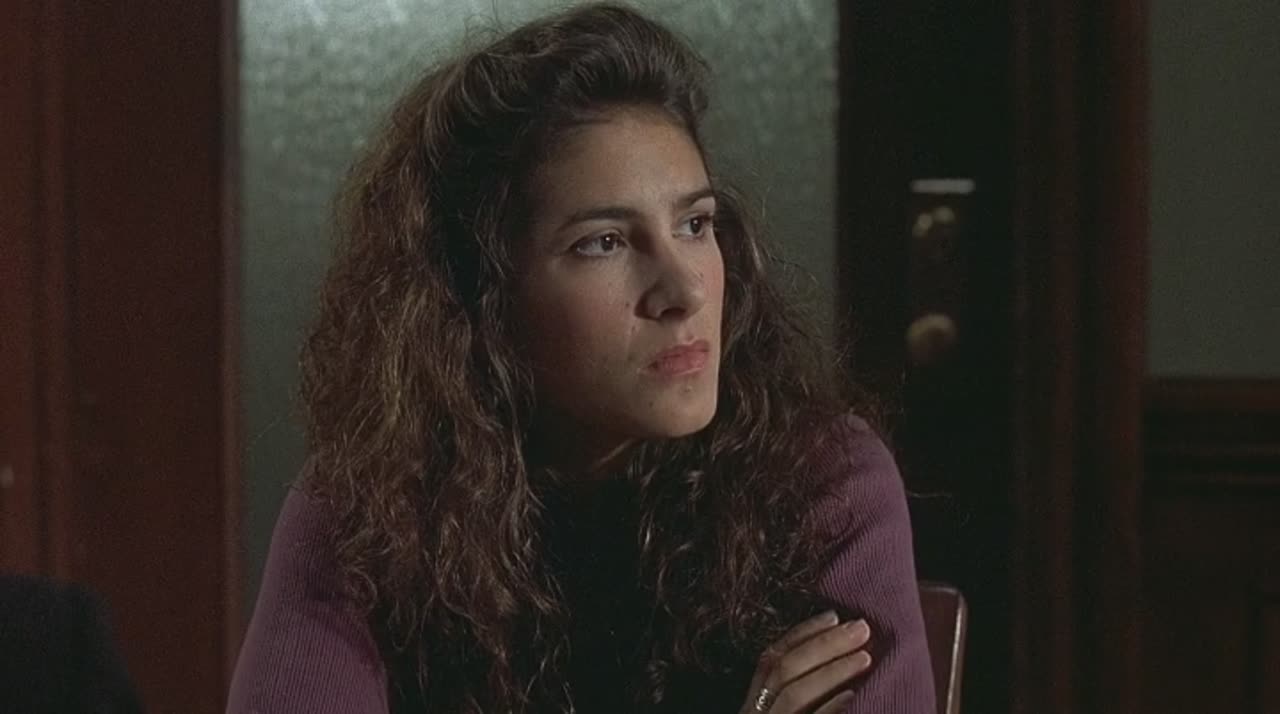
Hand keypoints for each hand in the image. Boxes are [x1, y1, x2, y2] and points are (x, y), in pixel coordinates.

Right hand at [736, 610, 872, 712]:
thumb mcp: (788, 712)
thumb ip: (804, 693)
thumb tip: (843, 655)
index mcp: (754, 705)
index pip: (771, 658)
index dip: (802, 633)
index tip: (834, 615)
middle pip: (784, 669)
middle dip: (824, 644)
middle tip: (861, 628)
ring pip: (794, 693)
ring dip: (832, 671)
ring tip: (865, 657)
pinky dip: (830, 708)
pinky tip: (853, 696)